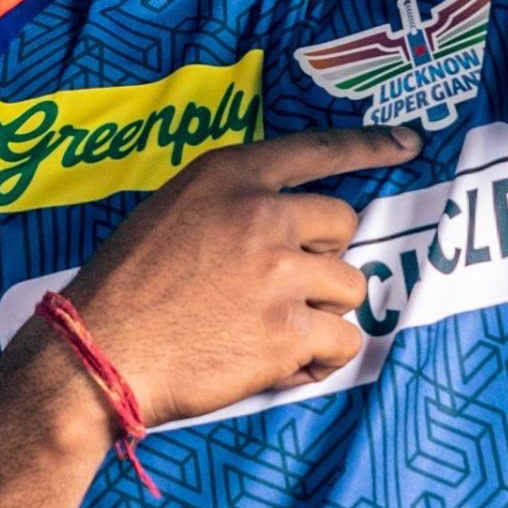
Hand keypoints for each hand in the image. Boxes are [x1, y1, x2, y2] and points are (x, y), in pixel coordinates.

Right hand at [42, 126, 421, 427]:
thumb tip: (282, 226)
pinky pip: (343, 342)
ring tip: (273, 331)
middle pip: (342, 225)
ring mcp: (279, 273)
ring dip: (322, 312)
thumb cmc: (123, 289)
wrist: (97, 354)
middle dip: (322, 257)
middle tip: (281, 288)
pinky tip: (282, 364)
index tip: (410, 142)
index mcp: (229, 176)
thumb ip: (229, 208)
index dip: (372, 145)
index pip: (317, 149)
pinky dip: (319, 359)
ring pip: (350, 287)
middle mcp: (262, 214)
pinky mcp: (287, 332)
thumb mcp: (169, 213)